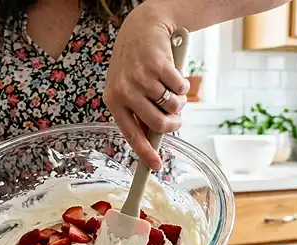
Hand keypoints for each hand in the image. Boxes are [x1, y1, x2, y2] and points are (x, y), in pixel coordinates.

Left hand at [104, 4, 188, 170]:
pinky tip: (175, 75)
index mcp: (114, 100)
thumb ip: (138, 111)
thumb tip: (152, 139)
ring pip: (172, 106)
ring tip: (172, 90)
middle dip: (172, 124)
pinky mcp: (158, 65)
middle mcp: (124, 90)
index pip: (131, 133)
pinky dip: (183, 84)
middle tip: (177, 119)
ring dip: (179, 101)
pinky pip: (180, 88)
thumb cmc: (137, 62)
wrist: (143, 27)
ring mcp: (141, 77)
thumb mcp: (128, 87)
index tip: (156, 166)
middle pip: (157, 123)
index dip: (144, 152)